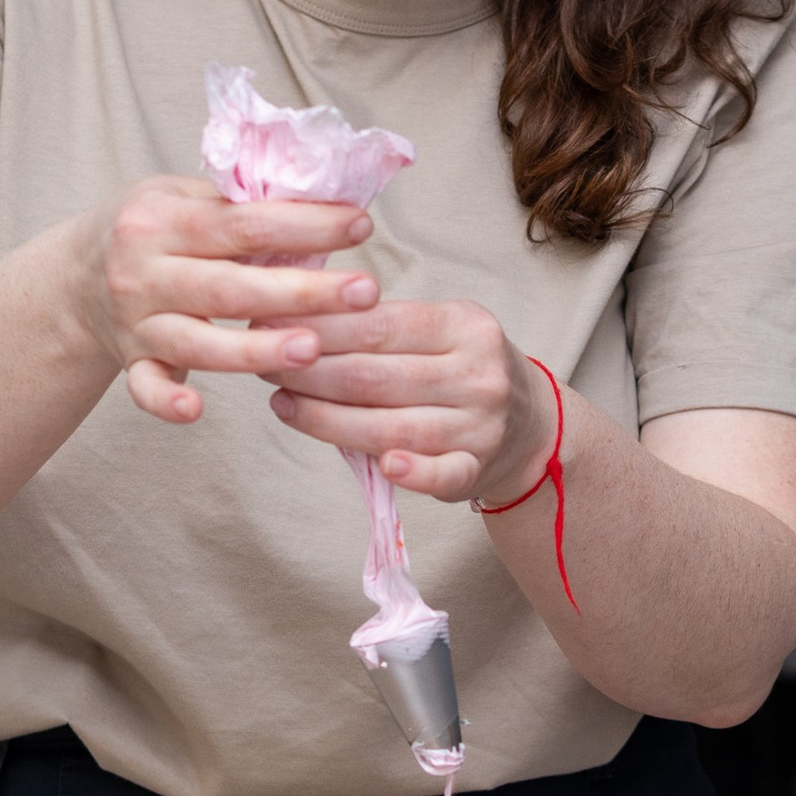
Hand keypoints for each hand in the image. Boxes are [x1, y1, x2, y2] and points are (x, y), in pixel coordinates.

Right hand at [78, 179, 379, 426]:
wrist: (76, 275)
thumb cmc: (153, 229)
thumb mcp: (183, 197)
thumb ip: (241, 203)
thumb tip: (327, 200)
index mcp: (162, 220)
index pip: (245, 222)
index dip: (306, 225)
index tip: (361, 227)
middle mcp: (144, 272)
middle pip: (230, 286)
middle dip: (302, 290)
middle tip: (364, 292)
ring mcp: (136, 322)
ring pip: (198, 343)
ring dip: (255, 350)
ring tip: (312, 349)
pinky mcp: (131, 362)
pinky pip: (145, 387)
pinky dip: (165, 403)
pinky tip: (196, 412)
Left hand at [263, 298, 546, 504]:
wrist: (531, 427)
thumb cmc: (460, 371)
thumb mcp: (438, 332)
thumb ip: (381, 328)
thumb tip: (296, 320)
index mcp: (465, 326)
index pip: (379, 325)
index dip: (320, 328)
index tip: (270, 324)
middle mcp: (478, 374)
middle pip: (377, 376)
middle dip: (310, 371)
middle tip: (263, 364)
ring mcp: (481, 426)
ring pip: (392, 426)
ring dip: (327, 419)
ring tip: (282, 404)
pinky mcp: (478, 469)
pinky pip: (444, 474)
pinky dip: (414, 472)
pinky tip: (383, 466)